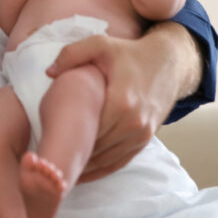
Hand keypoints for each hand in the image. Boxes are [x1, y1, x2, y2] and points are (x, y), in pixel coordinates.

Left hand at [47, 26, 188, 181]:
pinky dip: (102, 169)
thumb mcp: (101, 45)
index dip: (67, 139)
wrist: (169, 63)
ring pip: (107, 159)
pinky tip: (84, 172)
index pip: (89, 130)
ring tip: (61, 170)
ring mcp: (142, 134)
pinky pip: (121, 161)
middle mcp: (134, 123)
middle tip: (48, 161)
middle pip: (97, 148)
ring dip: (86, 166)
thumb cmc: (131, 54)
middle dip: (74, 154)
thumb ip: (72, 54)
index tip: (47, 143)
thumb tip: (49, 73)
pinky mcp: (145, 140)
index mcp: (122, 101)